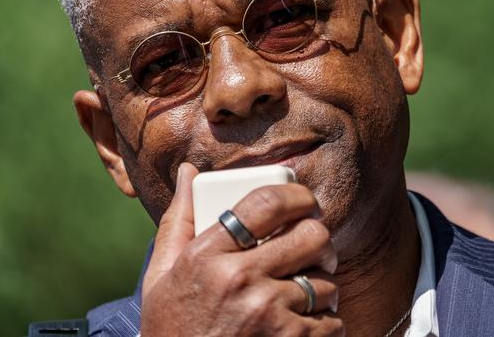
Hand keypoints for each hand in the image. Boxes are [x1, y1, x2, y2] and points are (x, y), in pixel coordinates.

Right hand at [140, 163, 342, 335]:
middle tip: (312, 249)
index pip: (267, 203)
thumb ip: (179, 222)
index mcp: (207, 256)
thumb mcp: (160, 278)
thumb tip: (188, 172)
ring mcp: (268, 314)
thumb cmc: (173, 331)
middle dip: (318, 238)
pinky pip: (332, 321)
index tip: (303, 202)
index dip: (296, 194)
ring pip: (326, 280)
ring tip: (303, 294)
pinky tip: (303, 327)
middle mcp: (240, 280)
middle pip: (311, 234)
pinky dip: (325, 324)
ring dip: (321, 286)